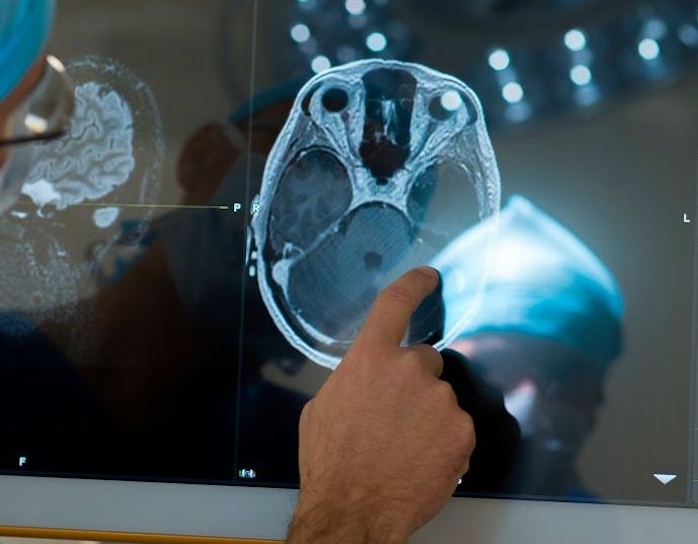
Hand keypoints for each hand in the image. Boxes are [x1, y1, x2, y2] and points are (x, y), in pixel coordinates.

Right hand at [287, 267, 474, 543]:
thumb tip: (364, 380)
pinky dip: (444, 443)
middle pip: (423, 360)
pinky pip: (455, 428)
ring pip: (439, 399)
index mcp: (369, 358)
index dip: (414, 284)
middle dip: (413, 383)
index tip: (428, 275)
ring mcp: (439, 401)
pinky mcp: (461, 431)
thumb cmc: (330, 461)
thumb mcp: (323, 407)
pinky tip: (421, 461)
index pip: (395, 304)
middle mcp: (409, 370)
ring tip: (403, 448)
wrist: (353, 509)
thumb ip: (351, 380)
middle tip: (394, 417)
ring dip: (427, 417)